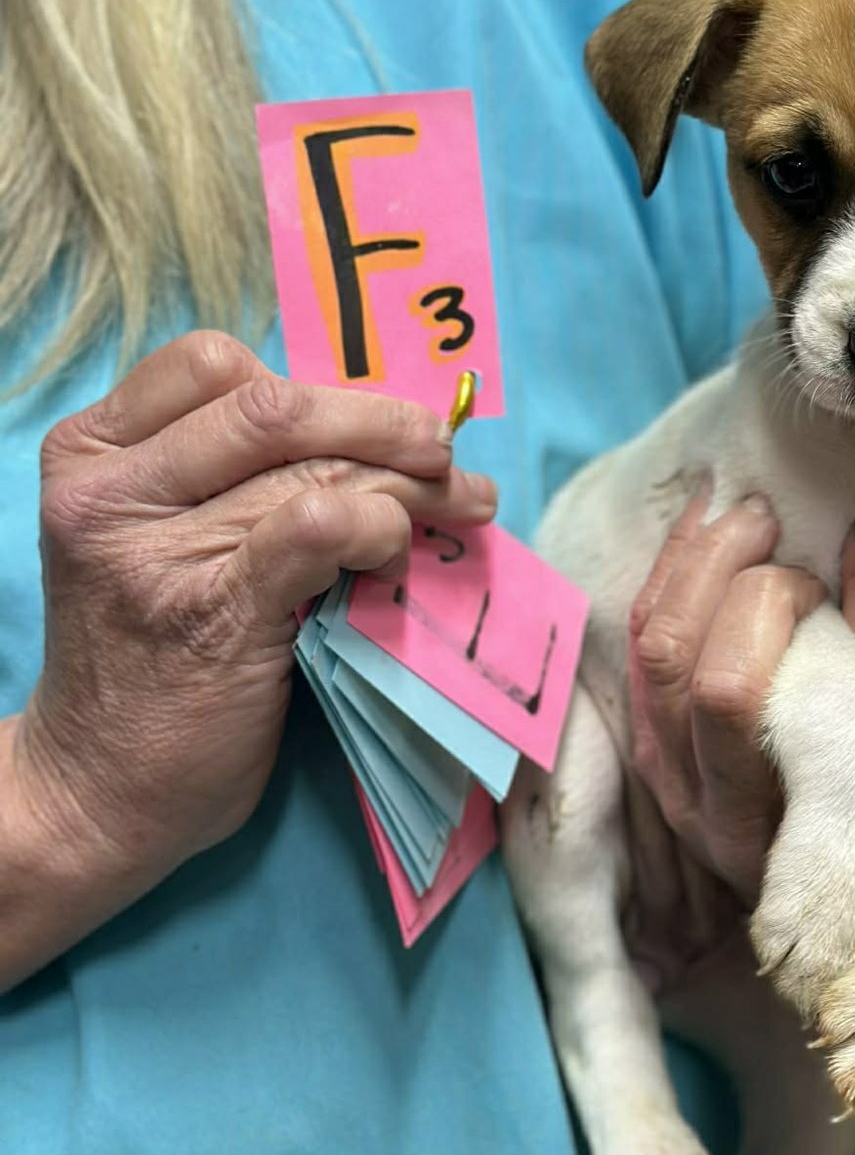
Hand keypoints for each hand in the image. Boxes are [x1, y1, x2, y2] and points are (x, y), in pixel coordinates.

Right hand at [3, 331, 495, 977]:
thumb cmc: (154, 660)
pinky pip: (320, 524)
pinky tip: (399, 554)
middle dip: (383, 422)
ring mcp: (154, 551)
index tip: (376, 423)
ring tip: (460, 507)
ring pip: (312, 469)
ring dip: (409, 483)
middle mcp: (109, 491)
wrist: (98, 790)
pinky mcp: (215, 611)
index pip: (215, 365)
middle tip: (445, 455)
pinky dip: (381, 526)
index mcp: (92, 452)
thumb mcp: (163, 541)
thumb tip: (374, 431)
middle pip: (274, 408)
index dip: (313, 386)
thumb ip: (231, 478)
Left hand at [623, 490, 854, 927]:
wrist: (798, 889)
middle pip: (729, 686)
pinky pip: (639, 639)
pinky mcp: (645, 740)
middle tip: (813, 558)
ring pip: (668, 652)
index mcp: (831, 828)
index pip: (848, 712)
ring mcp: (678, 780)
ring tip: (758, 518)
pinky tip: (710, 523)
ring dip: (710, 566)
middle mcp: (740, 817)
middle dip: (774, 594)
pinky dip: (671, 571)